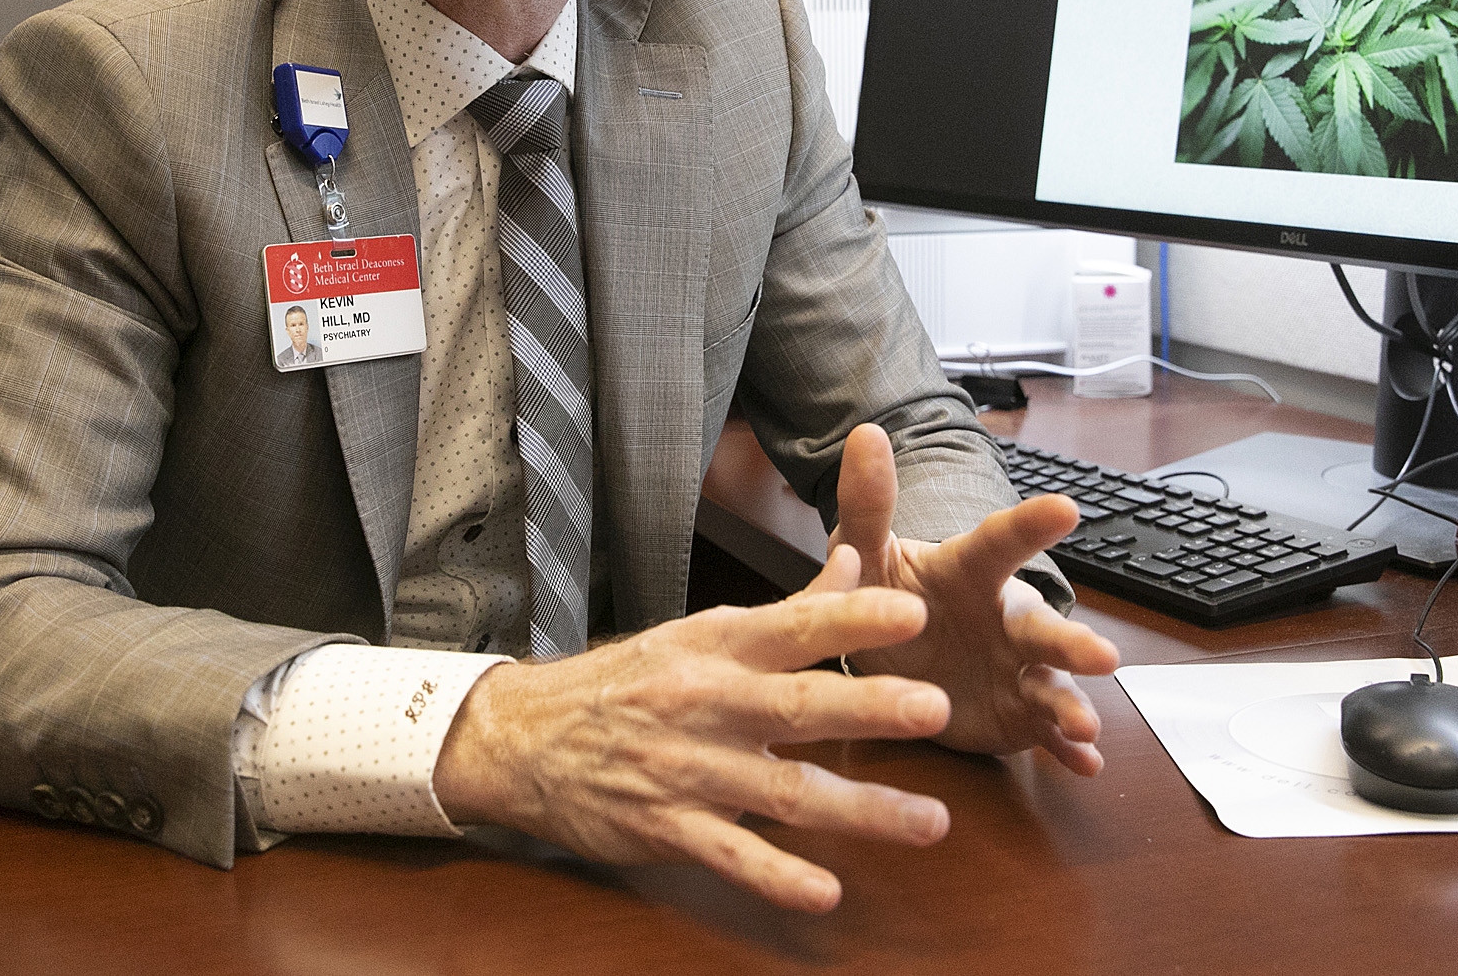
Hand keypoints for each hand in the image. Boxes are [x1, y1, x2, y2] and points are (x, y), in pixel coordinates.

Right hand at [431, 546, 957, 912]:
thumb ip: (791, 610)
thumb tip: (858, 564)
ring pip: (785, 791)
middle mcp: (709, 702)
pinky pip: (731, 856)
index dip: (852, 619)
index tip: (910, 611)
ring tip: (930, 821)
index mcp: (719, 646)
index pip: (795, 625)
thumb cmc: (630, 681)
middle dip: (867, 706)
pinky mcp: (669, 828)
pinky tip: (825, 893)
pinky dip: (778, 877)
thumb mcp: (701, 632)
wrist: (524, 737)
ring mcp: (690, 770)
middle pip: (798, 706)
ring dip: (860, 809)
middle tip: (933, 707)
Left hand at [829, 423, 1120, 771]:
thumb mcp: (867, 553)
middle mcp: (1005, 619)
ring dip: (1072, 704)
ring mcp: (1016, 670)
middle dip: (1073, 642)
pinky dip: (1065, 751)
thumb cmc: (887, 597)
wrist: (891, 660)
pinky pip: (1044, 735)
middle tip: (1104, 656)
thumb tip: (864, 433)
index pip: (1001, 544)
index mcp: (970, 573)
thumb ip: (867, 502)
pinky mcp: (1016, 716)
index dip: (1030, 526)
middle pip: (1043, 627)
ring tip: (1087, 726)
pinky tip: (1086, 766)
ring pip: (1052, 685)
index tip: (1066, 507)